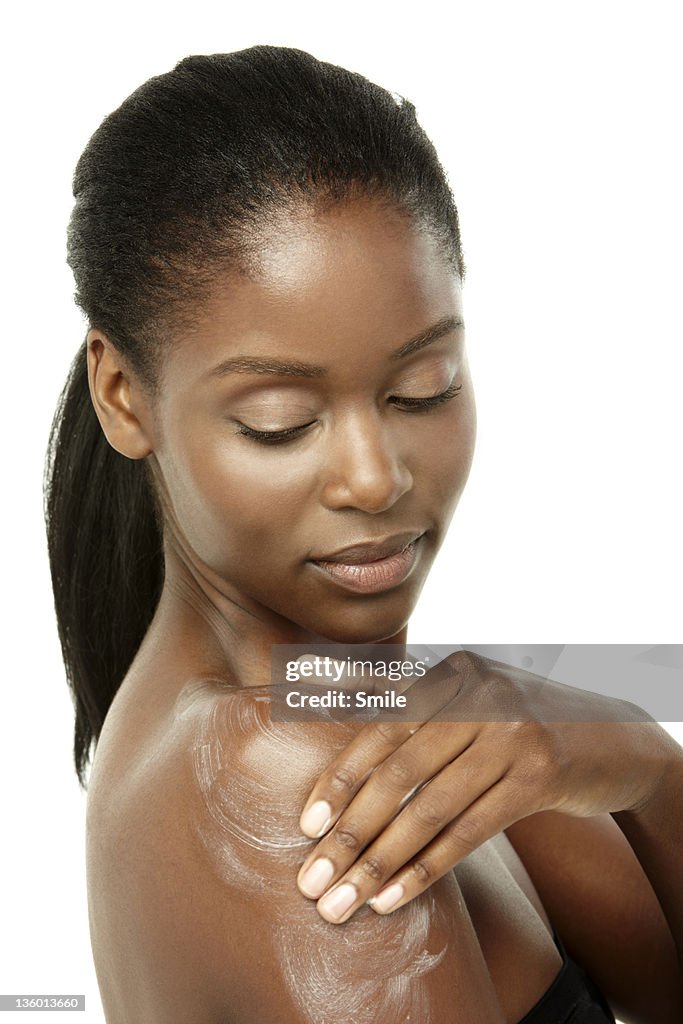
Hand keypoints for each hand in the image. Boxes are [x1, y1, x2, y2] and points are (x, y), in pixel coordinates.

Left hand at [295, 649, 672, 922]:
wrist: (612, 740)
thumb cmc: (520, 729)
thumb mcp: (470, 706)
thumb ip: (416, 717)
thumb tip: (340, 746)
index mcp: (450, 675)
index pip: (379, 731)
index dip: (338, 781)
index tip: (307, 829)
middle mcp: (477, 696)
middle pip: (398, 774)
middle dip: (349, 833)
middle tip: (313, 880)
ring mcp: (511, 734)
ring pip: (430, 809)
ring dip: (379, 862)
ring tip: (344, 900)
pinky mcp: (539, 776)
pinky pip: (469, 832)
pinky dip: (426, 869)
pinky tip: (392, 898)